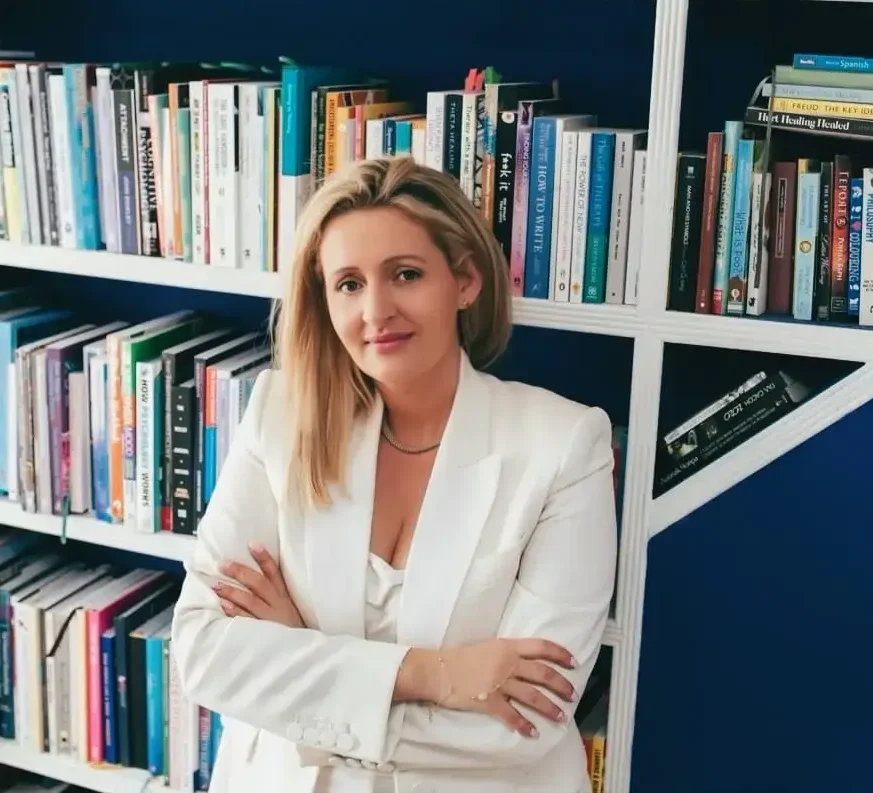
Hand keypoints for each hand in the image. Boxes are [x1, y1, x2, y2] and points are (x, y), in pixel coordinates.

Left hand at [213, 543, 303, 628]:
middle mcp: (278, 605)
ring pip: (250, 600)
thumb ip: (275, 596)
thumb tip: (253, 579)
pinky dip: (235, 611)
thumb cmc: (291, 631)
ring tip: (216, 584)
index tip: (252, 544)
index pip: (274, 573)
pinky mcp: (264, 633)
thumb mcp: (289, 610)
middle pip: (259, 583)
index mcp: (285, 597)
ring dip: (232, 591)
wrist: (302, 652)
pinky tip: (223, 604)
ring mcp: (270, 619)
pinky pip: (247, 620)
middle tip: (222, 564)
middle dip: (240, 572)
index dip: (264, 558)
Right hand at [414, 639, 576, 736]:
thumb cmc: (460, 657)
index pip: (541, 647)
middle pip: (542, 673)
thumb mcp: (488, 647)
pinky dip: (524, 725)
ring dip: (550, 708)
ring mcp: (499, 682)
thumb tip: (526, 661)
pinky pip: (511, 715)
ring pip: (532, 696)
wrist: (438, 670)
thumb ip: (507, 653)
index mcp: (507, 646)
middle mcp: (507, 662)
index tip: (573, 662)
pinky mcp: (489, 701)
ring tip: (561, 716)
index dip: (560, 654)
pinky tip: (533, 732)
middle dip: (561, 685)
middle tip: (573, 694)